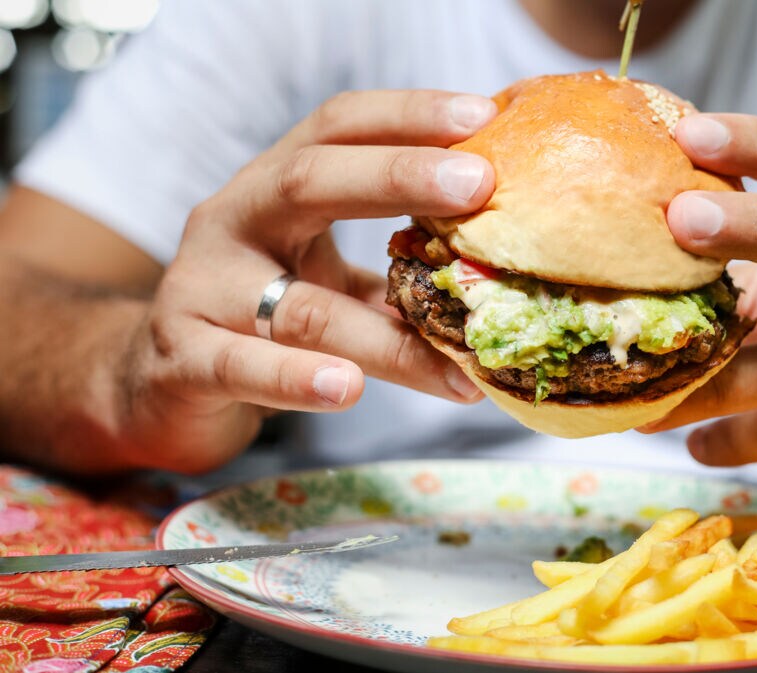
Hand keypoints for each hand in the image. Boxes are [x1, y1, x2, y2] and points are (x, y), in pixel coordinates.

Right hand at [120, 90, 495, 471]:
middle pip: (312, 181)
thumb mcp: (326, 278)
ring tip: (456, 352)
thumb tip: (504, 271)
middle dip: (399, 175)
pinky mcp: (182, 359)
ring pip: (301, 305)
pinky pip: (241, 367)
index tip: (483, 116)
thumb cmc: (258, 317)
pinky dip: (296, 380)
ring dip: (388, 336)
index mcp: (275, 189)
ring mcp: (202, 289)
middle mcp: (233, 221)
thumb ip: (394, 271)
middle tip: (480, 183)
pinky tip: (346, 390)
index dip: (408, 115)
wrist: (153, 382)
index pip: (339, 128)